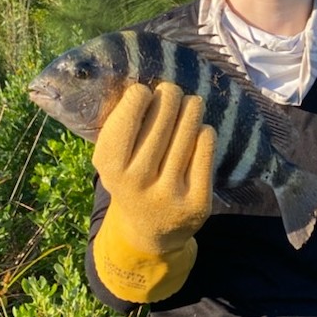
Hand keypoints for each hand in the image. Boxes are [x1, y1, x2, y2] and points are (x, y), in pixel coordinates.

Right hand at [91, 81, 215, 301]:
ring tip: (190, 103)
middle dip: (171, 95)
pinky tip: (198, 131)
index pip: (130, 112)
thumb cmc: (131, 179)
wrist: (149, 233)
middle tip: (172, 91)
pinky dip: (204, 132)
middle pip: (165, 115)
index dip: (142, 94)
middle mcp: (138, 181)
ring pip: (189, 127)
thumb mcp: (113, 159)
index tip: (145, 93)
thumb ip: (121, 126)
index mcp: (110, 166)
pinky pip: (206, 146)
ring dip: (191, 108)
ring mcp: (170, 193)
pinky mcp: (198, 202)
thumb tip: (144, 83)